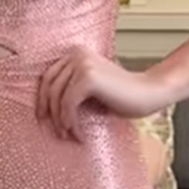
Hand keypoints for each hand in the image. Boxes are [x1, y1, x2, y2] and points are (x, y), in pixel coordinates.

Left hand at [37, 48, 171, 141]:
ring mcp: (82, 64)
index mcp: (76, 53)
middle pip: (50, 86)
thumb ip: (71, 87)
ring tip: (68, 135)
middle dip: (48, 111)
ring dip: (61, 121)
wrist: (147, 94)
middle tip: (54, 130)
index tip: (43, 116)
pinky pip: (68, 104)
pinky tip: (79, 134)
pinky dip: (71, 122)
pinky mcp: (88, 78)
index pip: (48, 76)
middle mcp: (77, 54)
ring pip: (58, 98)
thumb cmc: (121, 96)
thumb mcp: (90, 88)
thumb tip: (44, 107)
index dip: (42, 98)